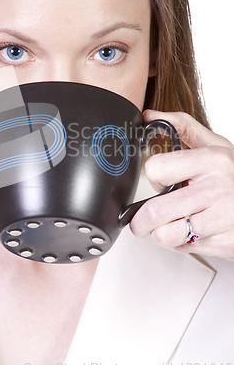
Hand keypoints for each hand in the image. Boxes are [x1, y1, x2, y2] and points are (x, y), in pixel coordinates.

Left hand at [130, 110, 233, 259]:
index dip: (152, 176)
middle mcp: (217, 189)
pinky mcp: (224, 244)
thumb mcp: (216, 146)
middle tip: (140, 219)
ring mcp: (221, 219)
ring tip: (170, 223)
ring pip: (166, 235)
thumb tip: (149, 116)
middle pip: (155, 211)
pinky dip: (181, 243)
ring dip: (161, 232)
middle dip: (140, 219)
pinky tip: (191, 230)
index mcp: (212, 161)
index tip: (159, 179)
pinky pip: (184, 248)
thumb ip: (182, 127)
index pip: (156, 169)